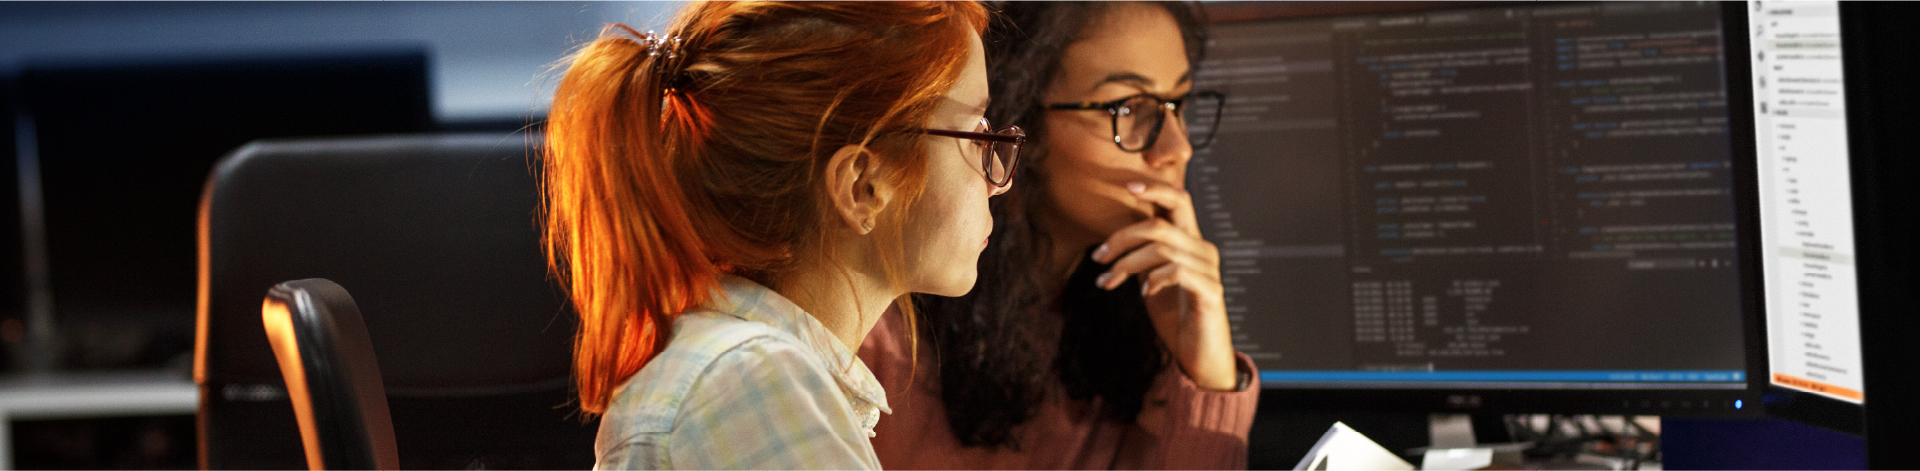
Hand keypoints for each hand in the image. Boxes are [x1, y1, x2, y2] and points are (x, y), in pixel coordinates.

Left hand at [1089, 181, 1238, 390]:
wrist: (1199, 354)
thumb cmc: (1176, 316)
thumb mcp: (1152, 278)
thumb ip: (1144, 256)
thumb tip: (1116, 239)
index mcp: (1190, 241)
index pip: (1179, 200)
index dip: (1155, 189)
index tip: (1127, 186)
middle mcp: (1203, 250)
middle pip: (1161, 224)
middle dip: (1122, 237)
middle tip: (1098, 256)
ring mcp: (1209, 270)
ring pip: (1162, 248)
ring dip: (1127, 263)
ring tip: (1109, 281)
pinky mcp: (1210, 291)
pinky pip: (1177, 271)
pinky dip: (1154, 278)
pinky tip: (1145, 292)